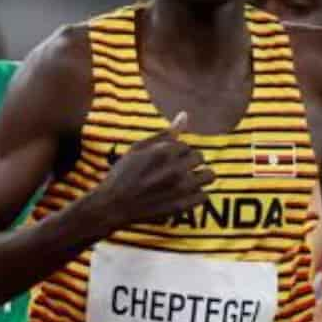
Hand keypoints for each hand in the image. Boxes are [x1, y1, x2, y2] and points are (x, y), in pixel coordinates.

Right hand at [94, 112, 214, 227]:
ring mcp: (180, 189)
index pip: (186, 146)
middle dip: (190, 162)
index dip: (176, 154)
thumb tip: (185, 115)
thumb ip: (164, 133)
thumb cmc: (123, 174)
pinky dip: (196, 195)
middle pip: (200, 157)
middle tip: (176, 171)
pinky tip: (183, 195)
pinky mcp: (182, 206)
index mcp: (164, 151)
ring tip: (186, 181)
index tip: (165, 162)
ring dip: (200, 177)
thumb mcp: (138, 148)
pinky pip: (204, 196)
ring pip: (209, 176)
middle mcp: (175, 168)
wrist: (112, 206)